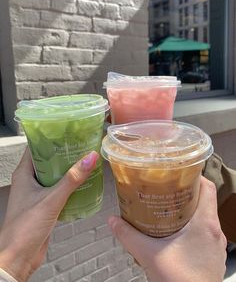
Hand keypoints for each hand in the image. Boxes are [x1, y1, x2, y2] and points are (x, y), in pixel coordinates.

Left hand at [0, 148, 98, 281]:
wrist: (19, 256)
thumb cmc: (25, 227)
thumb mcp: (51, 199)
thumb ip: (72, 179)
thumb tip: (89, 158)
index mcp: (24, 174)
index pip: (35, 147)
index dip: (50, 137)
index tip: (66, 131)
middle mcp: (30, 181)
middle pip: (48, 160)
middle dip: (64, 153)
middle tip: (81, 144)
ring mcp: (37, 193)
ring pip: (55, 175)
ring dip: (69, 170)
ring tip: (86, 160)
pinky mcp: (45, 204)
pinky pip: (59, 189)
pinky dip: (70, 185)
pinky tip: (84, 182)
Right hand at [108, 176, 226, 281]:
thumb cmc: (179, 281)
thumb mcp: (148, 254)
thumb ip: (128, 235)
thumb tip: (113, 221)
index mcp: (204, 223)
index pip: (207, 187)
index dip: (194, 175)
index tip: (177, 172)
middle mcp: (214, 230)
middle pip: (204, 199)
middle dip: (185, 190)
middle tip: (166, 187)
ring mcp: (215, 243)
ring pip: (205, 214)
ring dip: (188, 207)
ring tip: (167, 205)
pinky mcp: (212, 254)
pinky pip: (205, 229)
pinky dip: (192, 223)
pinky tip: (174, 229)